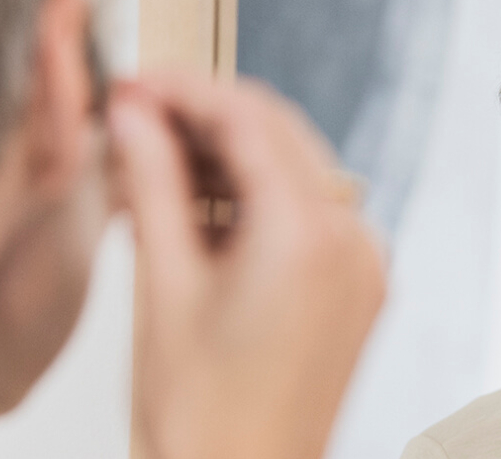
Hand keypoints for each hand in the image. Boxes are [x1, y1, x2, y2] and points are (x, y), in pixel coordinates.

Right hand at [109, 74, 385, 458]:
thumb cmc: (203, 415)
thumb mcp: (163, 286)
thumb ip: (152, 184)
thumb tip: (136, 116)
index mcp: (309, 236)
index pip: (248, 118)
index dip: (186, 90)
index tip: (139, 85)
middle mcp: (354, 241)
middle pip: (280, 135)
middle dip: (209, 118)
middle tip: (141, 118)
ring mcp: (365, 265)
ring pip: (298, 171)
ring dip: (235, 158)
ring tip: (161, 167)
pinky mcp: (360, 287)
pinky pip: (314, 214)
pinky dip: (263, 199)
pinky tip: (208, 209)